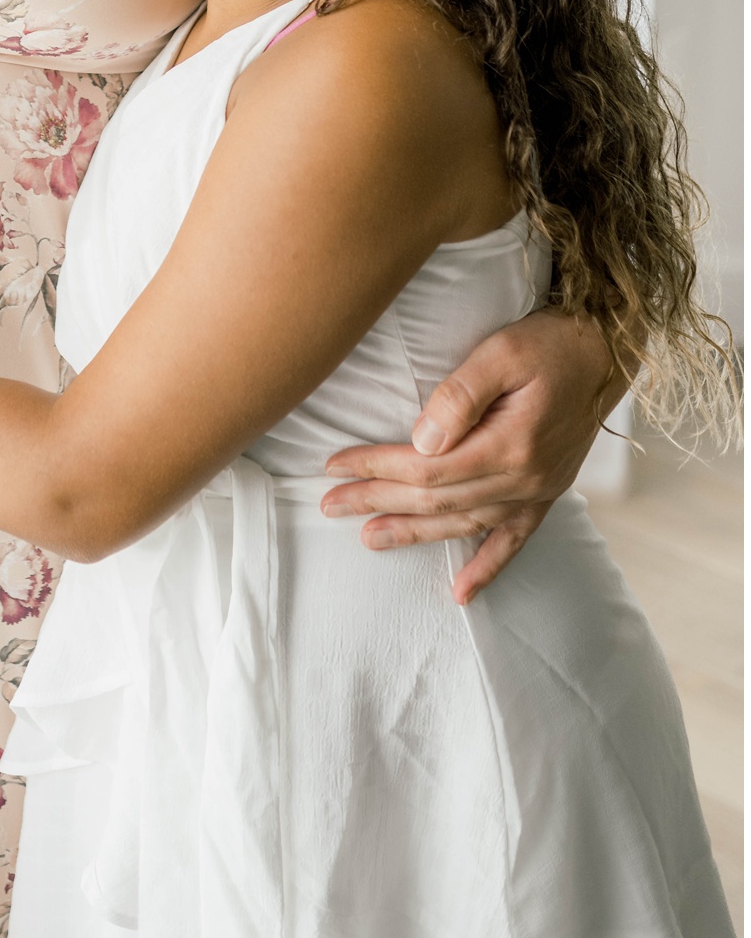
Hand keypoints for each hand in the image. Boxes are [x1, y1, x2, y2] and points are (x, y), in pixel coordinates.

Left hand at [320, 309, 617, 602]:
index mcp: (510, 446)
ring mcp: (537, 493)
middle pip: (436, 499)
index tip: (335, 466)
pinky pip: (513, 542)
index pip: (427, 468)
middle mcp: (524, 480)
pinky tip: (461, 593)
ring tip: (369, 539)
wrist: (606, 353)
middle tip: (330, 504)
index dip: (377, 468)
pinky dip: (486, 569)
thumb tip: (420, 439)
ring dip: (414, 533)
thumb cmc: (550, 344)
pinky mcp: (546, 496)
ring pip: (463, 524)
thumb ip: (460, 396)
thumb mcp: (501, 353)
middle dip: (378, 501)